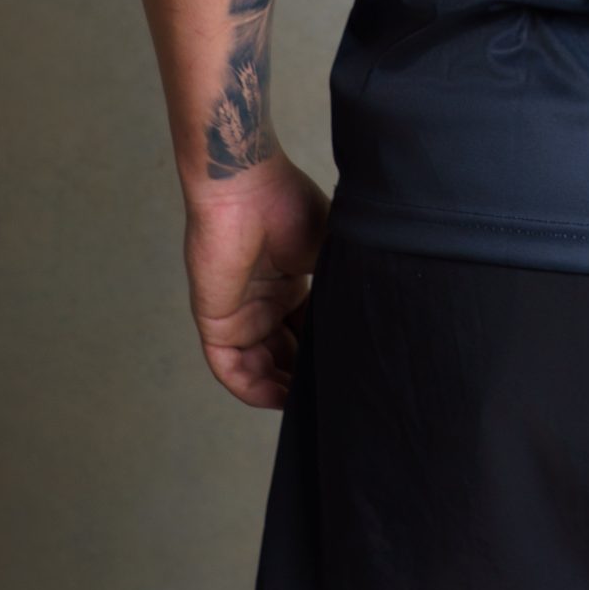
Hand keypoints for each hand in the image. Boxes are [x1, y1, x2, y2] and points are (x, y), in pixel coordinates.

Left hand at [181, 152, 330, 407]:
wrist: (247, 187)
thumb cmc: (288, 203)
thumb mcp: (329, 248)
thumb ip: (342, 281)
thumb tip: (373, 313)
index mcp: (289, 284)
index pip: (306, 331)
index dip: (322, 353)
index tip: (345, 371)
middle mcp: (262, 302)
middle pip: (284, 353)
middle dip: (304, 376)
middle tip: (330, 393)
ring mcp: (238, 313)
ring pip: (258, 367)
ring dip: (281, 388)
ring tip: (309, 402)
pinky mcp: (214, 320)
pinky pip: (229, 367)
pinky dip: (252, 387)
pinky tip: (279, 397)